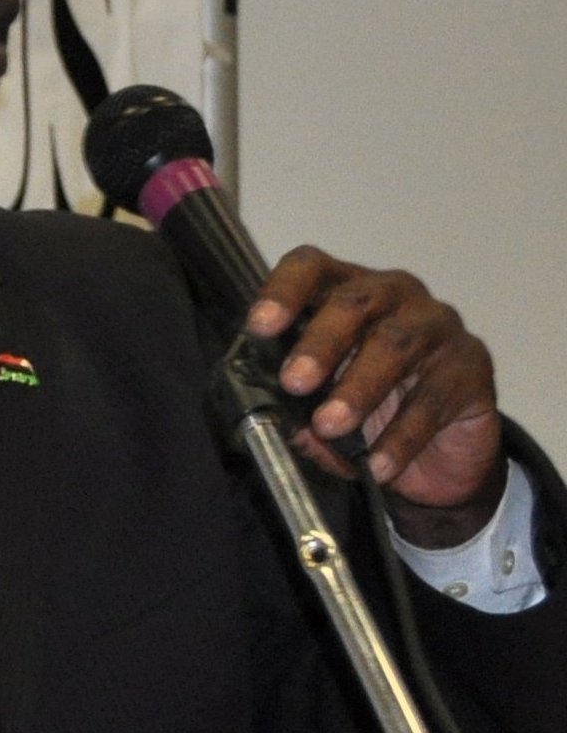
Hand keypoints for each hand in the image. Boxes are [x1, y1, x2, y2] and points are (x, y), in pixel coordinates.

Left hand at [248, 247, 504, 546]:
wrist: (435, 457)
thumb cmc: (367, 411)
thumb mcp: (321, 406)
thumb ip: (296, 407)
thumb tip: (277, 423)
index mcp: (344, 293)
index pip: (311, 269)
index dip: (284, 290)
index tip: (259, 325)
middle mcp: (394, 296)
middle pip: (355, 302)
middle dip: (321, 343)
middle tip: (293, 382)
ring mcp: (438, 326)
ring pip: (397, 344)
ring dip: (358, 388)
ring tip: (329, 426)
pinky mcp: (472, 365)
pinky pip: (433, 397)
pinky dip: (402, 436)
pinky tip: (378, 464)